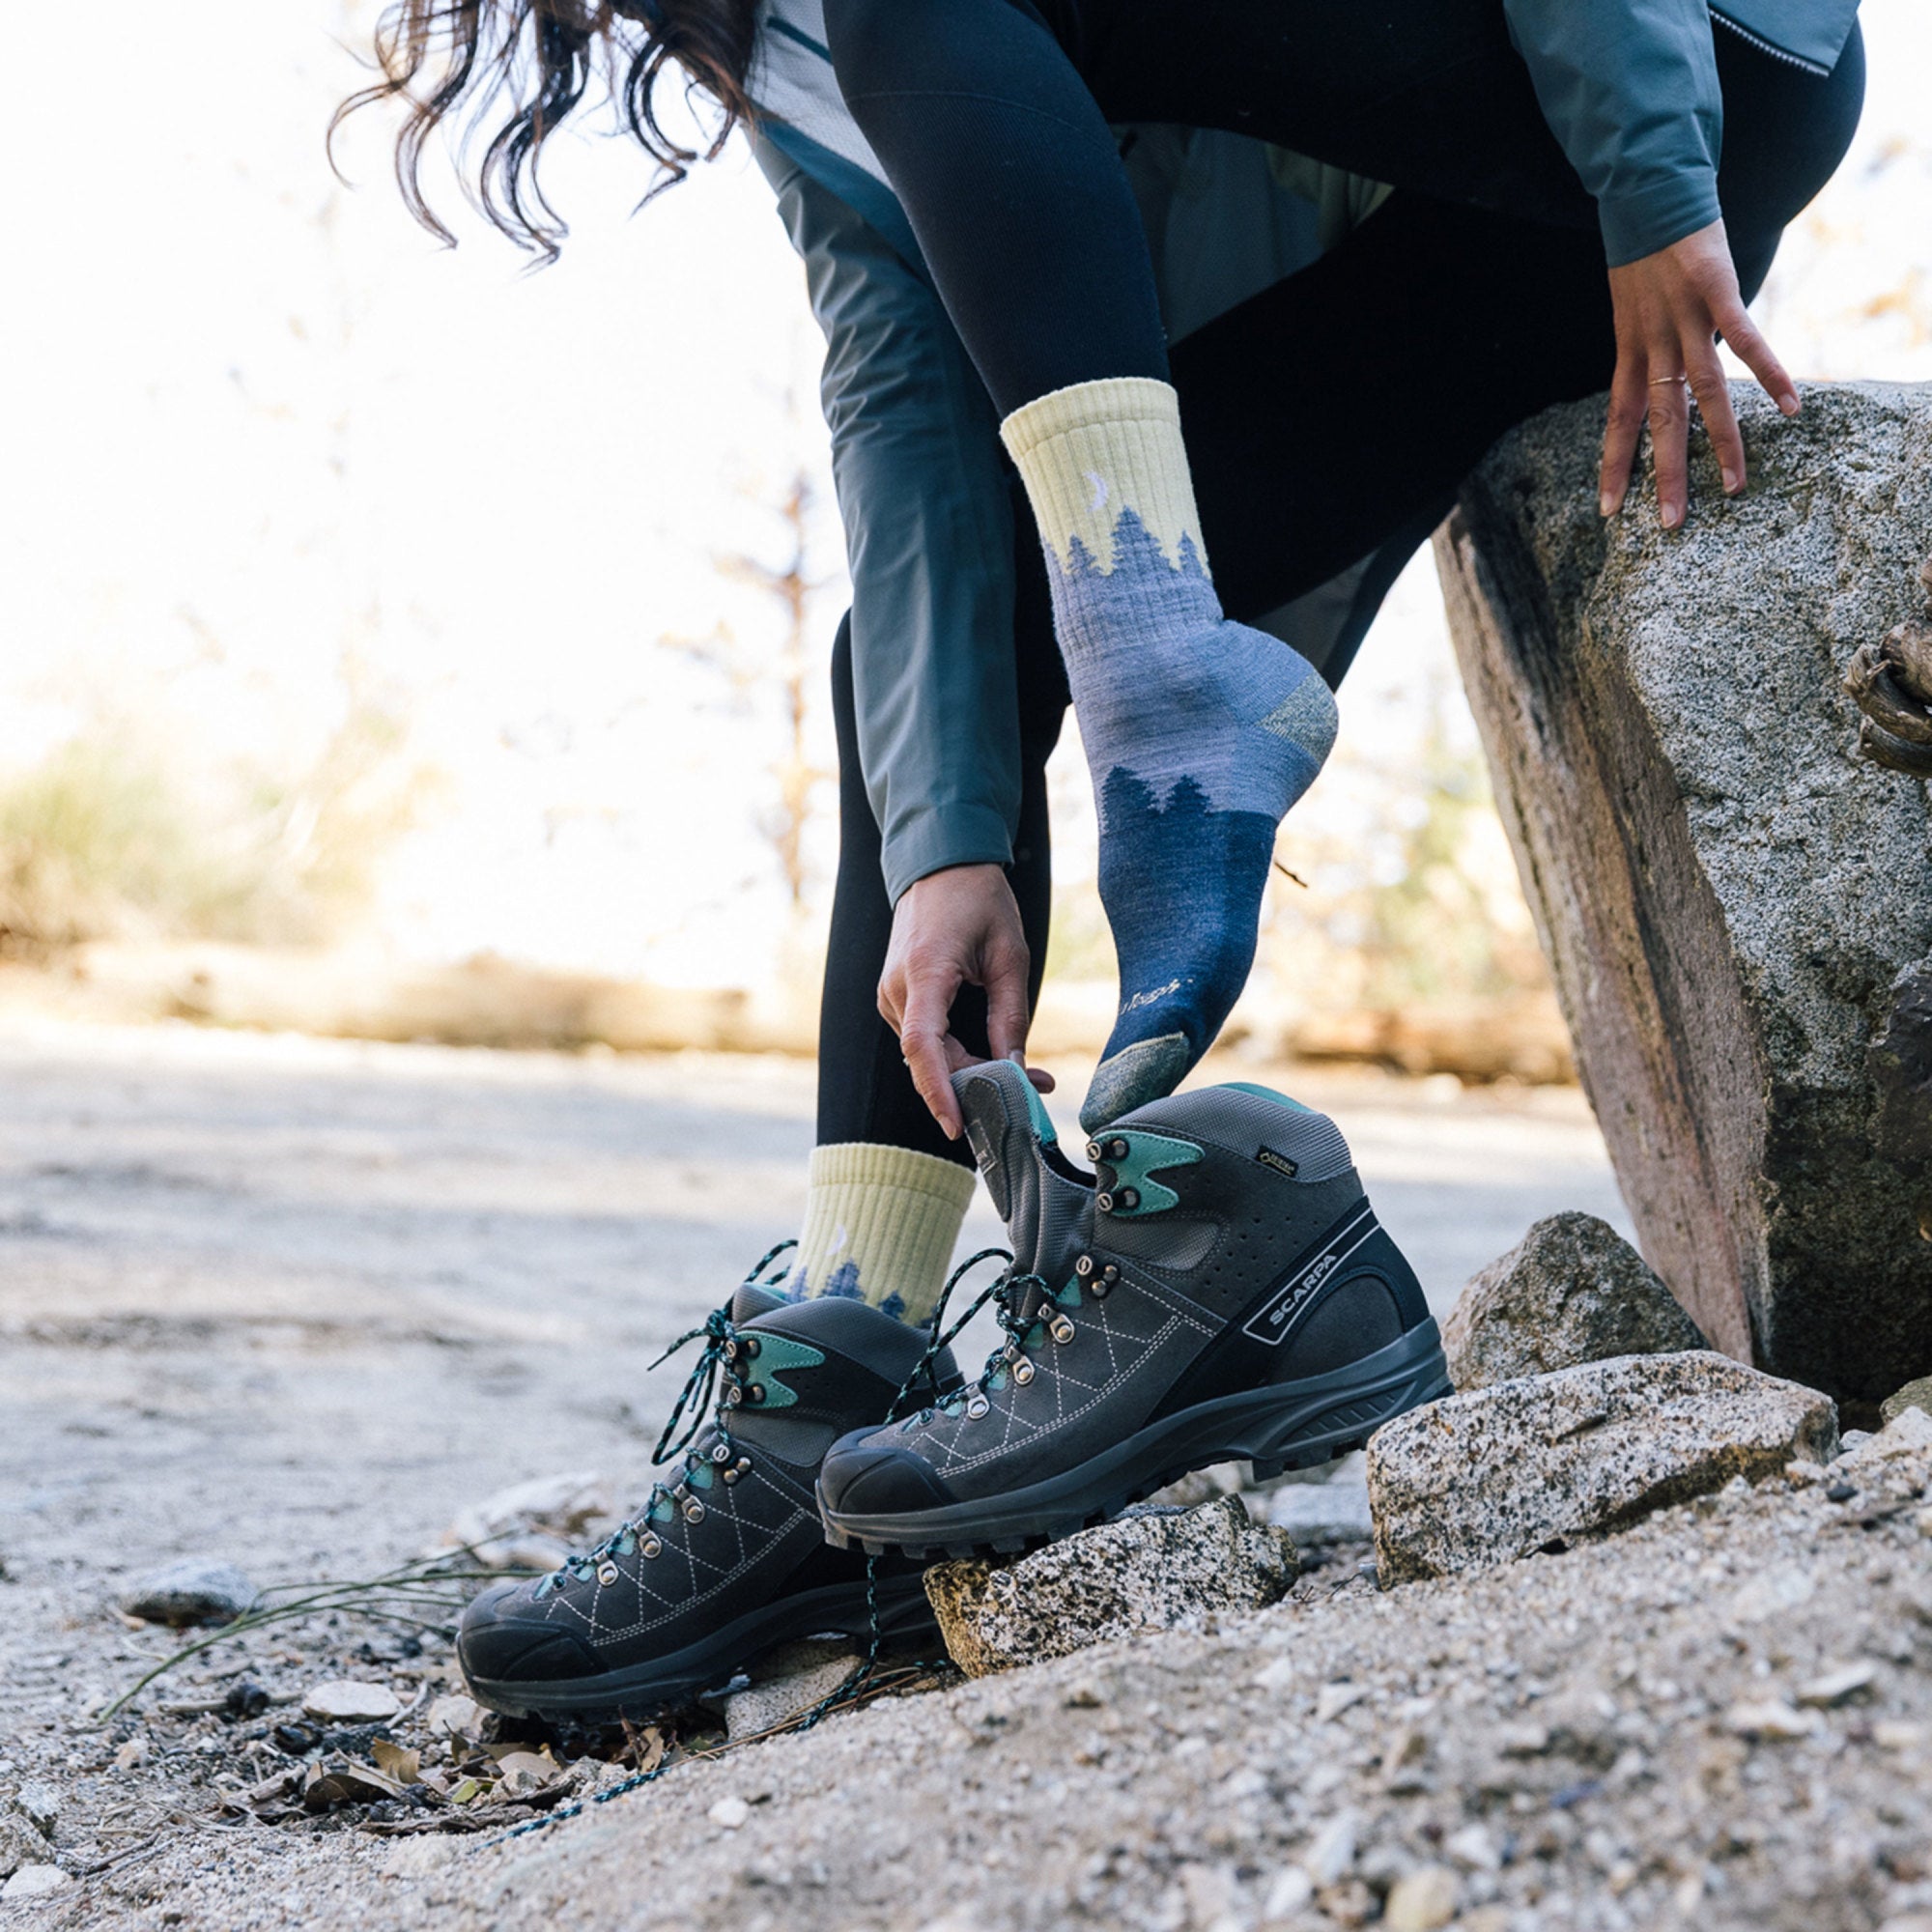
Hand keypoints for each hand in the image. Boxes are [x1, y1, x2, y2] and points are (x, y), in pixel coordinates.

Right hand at [878, 862, 1053, 1137]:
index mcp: (924, 974)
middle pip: (931, 1059)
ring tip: (1025, 1070)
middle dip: (979, 1083)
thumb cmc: (978, 900)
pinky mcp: (898, 996)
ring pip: (929, 1053)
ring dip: (971, 1069)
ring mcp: (892, 994)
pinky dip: (957, 1053)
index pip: (922, 1047)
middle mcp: (897, 990)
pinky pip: (925, 1038)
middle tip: (1036, 1086)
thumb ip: (1010, 1016)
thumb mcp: (1010, 956)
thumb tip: (1016, 1069)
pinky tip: (992, 1055)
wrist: (941, 864)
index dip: (938, 1091)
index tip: (958, 1125)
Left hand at [1599, 218, 1798, 529]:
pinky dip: (1768, 371)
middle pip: (1658, 421)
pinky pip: (1745, 340)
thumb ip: (1643, 344)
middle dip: (1665, 475)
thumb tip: (1652, 378)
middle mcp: (1652, 341)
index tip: (1609, 509)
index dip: (1613, 464)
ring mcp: (1683, 318)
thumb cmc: (1642, 248)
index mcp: (1629, 349)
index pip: (1616, 419)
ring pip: (1702, 393)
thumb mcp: (1629, 305)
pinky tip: (1790, 403)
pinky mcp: (1716, 291)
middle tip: (1671, 524)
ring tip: (1735, 485)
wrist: (1646, 188)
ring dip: (1721, 442)